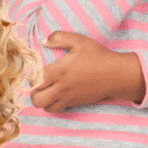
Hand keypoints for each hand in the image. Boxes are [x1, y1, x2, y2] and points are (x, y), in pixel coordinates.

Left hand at [30, 31, 145, 111]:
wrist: (116, 74)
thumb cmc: (98, 56)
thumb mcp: (80, 41)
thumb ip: (59, 38)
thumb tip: (44, 40)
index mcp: (60, 70)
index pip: (34, 79)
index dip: (31, 75)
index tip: (34, 69)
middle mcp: (61, 87)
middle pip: (36, 99)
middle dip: (32, 92)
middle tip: (37, 82)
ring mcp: (68, 97)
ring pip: (45, 107)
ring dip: (42, 99)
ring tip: (46, 89)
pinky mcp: (75, 103)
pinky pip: (57, 109)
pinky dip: (53, 104)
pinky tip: (58, 94)